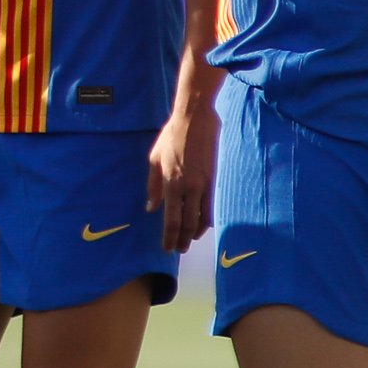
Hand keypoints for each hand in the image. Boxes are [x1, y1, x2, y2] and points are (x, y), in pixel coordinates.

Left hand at [148, 99, 217, 252]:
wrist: (195, 118)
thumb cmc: (171, 136)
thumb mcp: (154, 159)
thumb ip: (153, 186)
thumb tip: (152, 208)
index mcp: (172, 183)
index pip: (172, 220)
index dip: (170, 237)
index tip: (167, 248)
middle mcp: (190, 187)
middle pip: (188, 223)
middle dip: (184, 240)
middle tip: (179, 249)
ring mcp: (205, 183)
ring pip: (203, 217)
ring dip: (197, 231)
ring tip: (191, 239)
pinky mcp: (216, 178)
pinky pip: (213, 204)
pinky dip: (209, 217)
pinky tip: (204, 223)